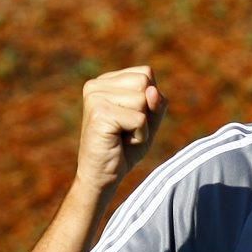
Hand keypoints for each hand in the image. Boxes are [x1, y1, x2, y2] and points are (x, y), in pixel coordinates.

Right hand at [76, 66, 166, 194]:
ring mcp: (95, 98)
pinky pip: (139, 119)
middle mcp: (96, 85)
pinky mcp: (99, 114)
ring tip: (122, 136)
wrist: (102, 178)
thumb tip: (152, 90)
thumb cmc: (124, 149)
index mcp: (105, 81)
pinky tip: (120, 143)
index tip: (130, 119)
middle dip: (146, 111)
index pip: (146, 73)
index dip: (149, 101)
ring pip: (144, 100)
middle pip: (146, 83)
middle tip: (126, 130)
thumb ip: (156, 102)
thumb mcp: (149, 121)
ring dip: (142, 125)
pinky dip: (139, 136)